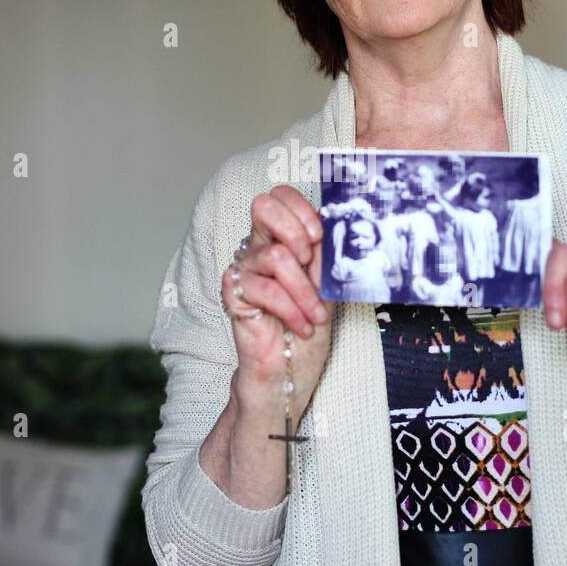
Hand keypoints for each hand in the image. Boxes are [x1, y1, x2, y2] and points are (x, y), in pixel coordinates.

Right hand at [222, 185, 334, 402]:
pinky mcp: (234, 294)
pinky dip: (292, 309)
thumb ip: (325, 253)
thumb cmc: (308, 325)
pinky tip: (301, 325)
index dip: (301, 209)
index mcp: (281, 238)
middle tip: (310, 262)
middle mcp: (259, 247)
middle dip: (295, 231)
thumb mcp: (326, 283)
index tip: (319, 237)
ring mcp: (244, 269)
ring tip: (315, 315)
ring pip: (277, 257)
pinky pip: (265, 289)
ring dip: (305, 291)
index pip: (280, 196)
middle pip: (263, 205)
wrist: (290, 369)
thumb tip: (332, 226)